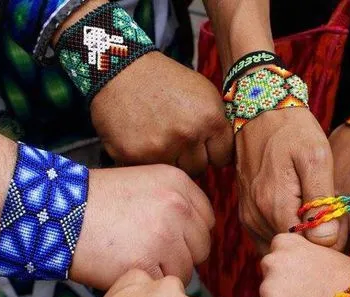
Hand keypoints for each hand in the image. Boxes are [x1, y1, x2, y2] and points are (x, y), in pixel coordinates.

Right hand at [71, 165, 213, 288]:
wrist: (54, 210)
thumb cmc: (92, 200)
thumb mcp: (141, 182)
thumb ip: (172, 202)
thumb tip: (193, 234)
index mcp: (178, 183)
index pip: (206, 220)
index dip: (189, 235)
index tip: (169, 240)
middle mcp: (178, 206)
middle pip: (201, 247)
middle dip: (180, 256)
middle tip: (151, 255)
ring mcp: (165, 235)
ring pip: (186, 270)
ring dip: (164, 273)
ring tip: (135, 261)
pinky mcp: (148, 262)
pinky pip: (164, 284)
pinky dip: (148, 283)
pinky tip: (127, 270)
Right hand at [90, 52, 232, 174]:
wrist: (121, 69)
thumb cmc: (166, 81)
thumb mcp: (204, 94)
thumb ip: (218, 125)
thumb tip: (228, 156)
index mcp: (210, 118)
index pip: (223, 158)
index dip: (213, 152)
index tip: (203, 145)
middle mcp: (188, 134)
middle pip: (200, 169)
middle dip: (190, 158)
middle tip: (175, 138)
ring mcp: (160, 147)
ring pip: (175, 174)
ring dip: (169, 162)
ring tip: (158, 138)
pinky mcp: (134, 156)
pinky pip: (148, 171)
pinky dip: (145, 161)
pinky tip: (141, 140)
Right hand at [236, 108, 338, 251]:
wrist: (261, 112)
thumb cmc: (293, 131)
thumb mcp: (316, 158)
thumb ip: (321, 202)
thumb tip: (327, 241)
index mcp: (275, 207)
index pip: (309, 248)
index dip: (329, 242)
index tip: (340, 225)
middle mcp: (257, 219)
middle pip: (294, 250)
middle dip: (315, 243)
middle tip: (333, 220)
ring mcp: (249, 219)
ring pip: (282, 247)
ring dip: (301, 240)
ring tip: (316, 215)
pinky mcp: (247, 216)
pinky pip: (269, 240)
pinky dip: (286, 235)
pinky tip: (299, 216)